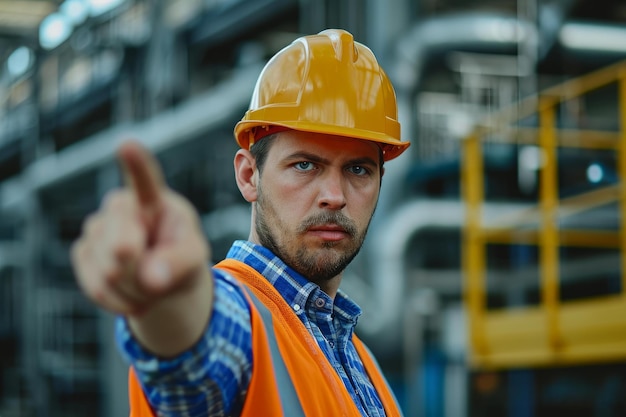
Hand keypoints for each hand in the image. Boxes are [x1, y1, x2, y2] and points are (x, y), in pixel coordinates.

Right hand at [71, 141, 210, 316]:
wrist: (160, 277)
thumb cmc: (181, 257)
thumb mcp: (193, 259)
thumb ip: (178, 263)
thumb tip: (150, 278)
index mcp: (153, 200)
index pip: (143, 179)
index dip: (135, 164)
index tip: (127, 145)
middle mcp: (119, 206)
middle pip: (122, 248)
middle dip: (141, 273)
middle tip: (159, 278)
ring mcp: (96, 227)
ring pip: (109, 273)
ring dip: (134, 290)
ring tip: (148, 283)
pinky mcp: (82, 252)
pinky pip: (96, 287)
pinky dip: (118, 300)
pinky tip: (130, 293)